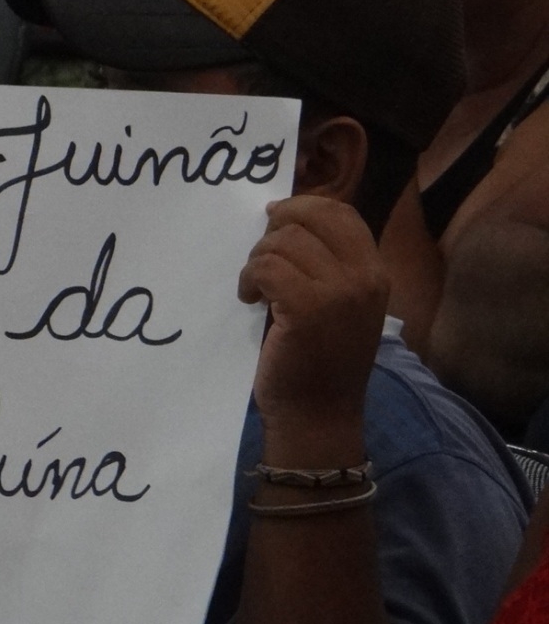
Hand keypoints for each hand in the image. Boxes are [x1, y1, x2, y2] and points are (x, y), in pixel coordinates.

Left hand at [239, 196, 388, 463]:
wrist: (319, 416)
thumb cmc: (318, 366)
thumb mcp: (336, 308)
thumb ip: (324, 268)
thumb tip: (281, 224)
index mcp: (375, 273)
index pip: (342, 213)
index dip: (303, 206)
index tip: (274, 219)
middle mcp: (365, 276)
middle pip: (312, 216)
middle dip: (275, 230)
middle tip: (259, 259)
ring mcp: (340, 291)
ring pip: (284, 241)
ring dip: (257, 260)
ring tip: (254, 288)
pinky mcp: (308, 308)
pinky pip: (267, 268)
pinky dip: (249, 279)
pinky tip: (249, 300)